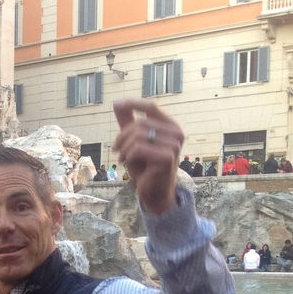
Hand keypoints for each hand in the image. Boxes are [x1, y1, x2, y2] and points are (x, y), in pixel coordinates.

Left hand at [112, 99, 182, 214]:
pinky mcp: (167, 158)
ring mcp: (174, 145)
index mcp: (170, 125)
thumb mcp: (133, 141)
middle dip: (122, 137)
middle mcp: (176, 133)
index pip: (151, 106)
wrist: (153, 191)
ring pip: (137, 136)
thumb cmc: (144, 166)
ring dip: (123, 148)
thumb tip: (117, 102)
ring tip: (122, 157)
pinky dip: (128, 156)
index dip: (133, 103)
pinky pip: (138, 149)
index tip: (116, 104)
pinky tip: (127, 163)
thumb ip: (127, 122)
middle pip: (139, 124)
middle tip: (116, 150)